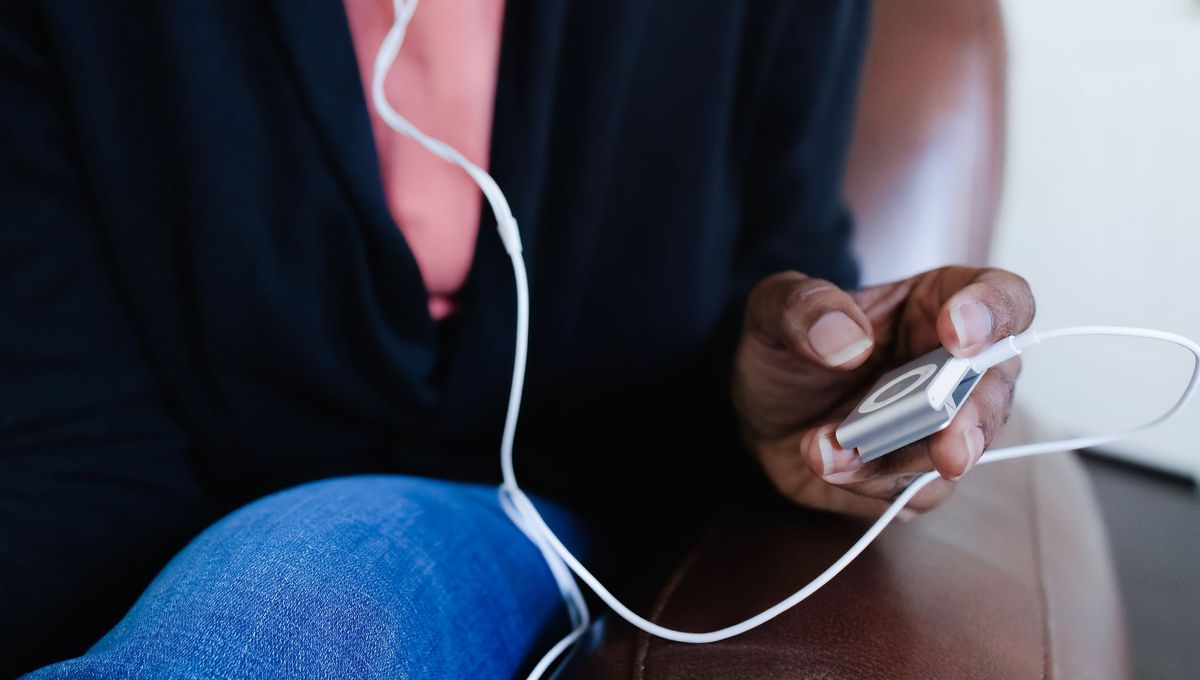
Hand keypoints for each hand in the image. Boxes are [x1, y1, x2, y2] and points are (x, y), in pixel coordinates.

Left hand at [733, 267, 1033, 518]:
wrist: (763, 411)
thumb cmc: (788, 347)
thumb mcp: (777, 306)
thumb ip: (805, 308)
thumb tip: (849, 343)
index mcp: (939, 303)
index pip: (1003, 298)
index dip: (992, 314)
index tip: (957, 335)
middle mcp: (956, 367)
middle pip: (996, 390)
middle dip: (974, 421)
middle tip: (949, 447)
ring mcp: (942, 428)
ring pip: (958, 453)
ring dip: (897, 460)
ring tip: (828, 450)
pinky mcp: (915, 477)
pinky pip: (914, 492)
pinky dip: (868, 482)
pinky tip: (825, 461)